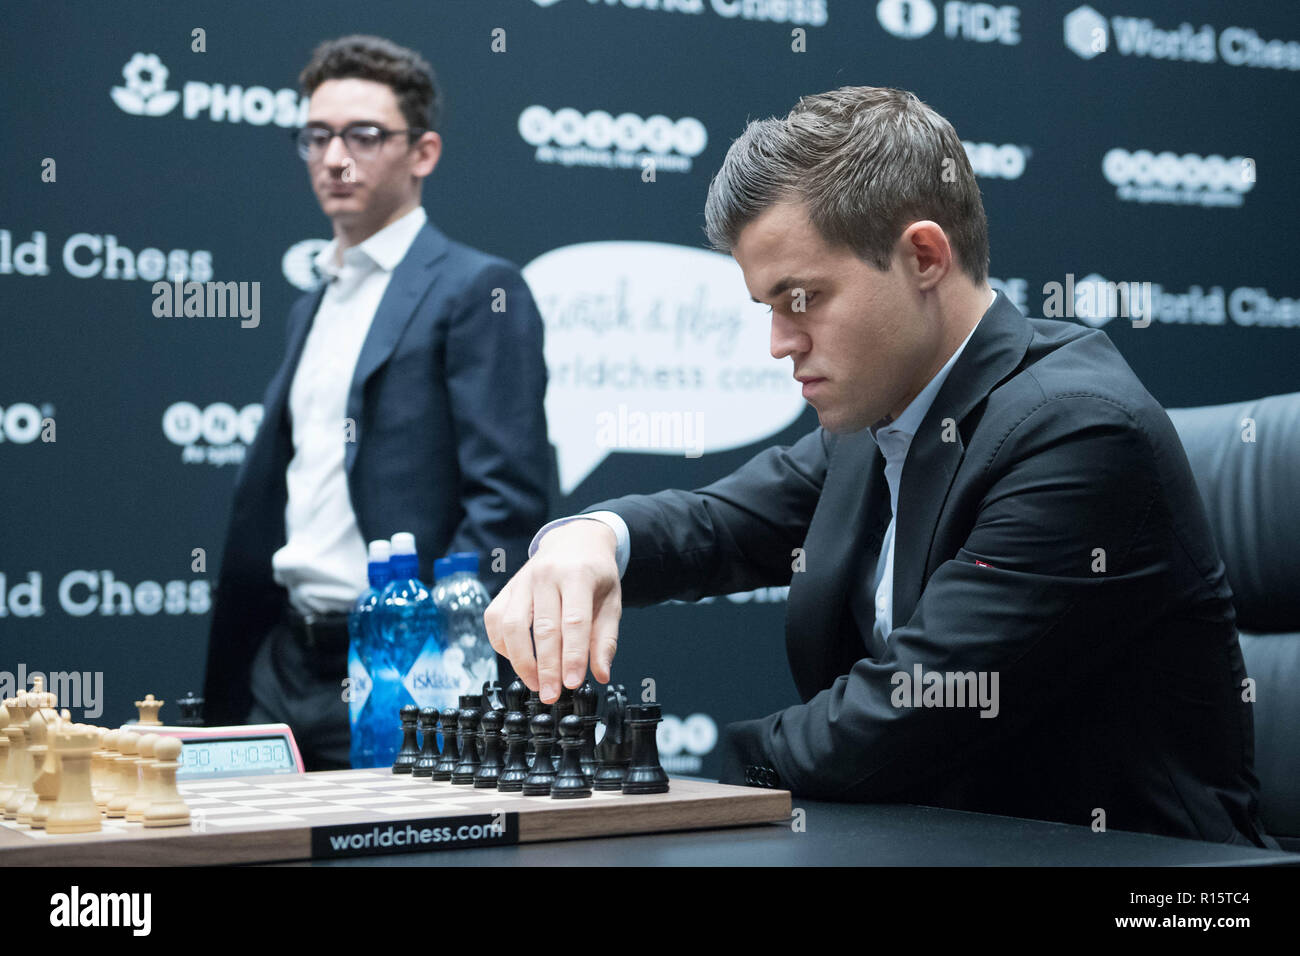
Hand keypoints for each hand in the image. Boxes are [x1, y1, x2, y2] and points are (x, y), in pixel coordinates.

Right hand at [484, 519, 621, 703]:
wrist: (574, 541)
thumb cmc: (595, 574)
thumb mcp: (611, 602)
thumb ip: (605, 639)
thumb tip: (600, 674)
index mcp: (578, 575)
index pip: (574, 622)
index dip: (572, 656)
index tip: (572, 684)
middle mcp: (546, 575)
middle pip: (543, 628)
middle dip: (547, 667)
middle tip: (552, 695)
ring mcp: (522, 581)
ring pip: (512, 626)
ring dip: (521, 662)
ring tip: (536, 684)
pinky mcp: (506, 589)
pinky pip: (495, 621)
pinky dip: (503, 646)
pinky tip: (518, 661)